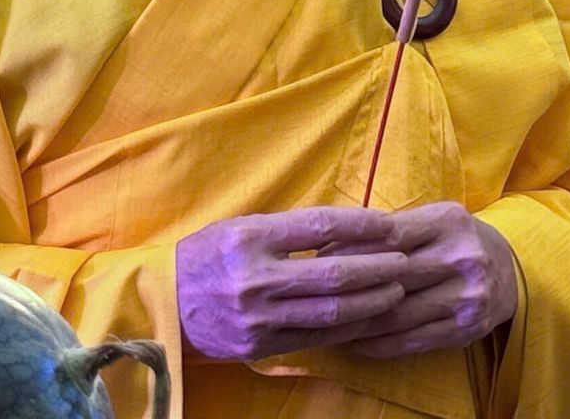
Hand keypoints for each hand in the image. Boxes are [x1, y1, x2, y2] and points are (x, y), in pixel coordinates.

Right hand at [176, 207, 409, 360]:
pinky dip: (347, 328)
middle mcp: (255, 277)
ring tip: (396, 290)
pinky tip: (368, 318)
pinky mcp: (259, 345)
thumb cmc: (208, 256)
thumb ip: (288, 230)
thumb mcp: (240, 227)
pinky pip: (315, 337)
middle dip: (377, 267)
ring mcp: (258, 316)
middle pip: (333, 273)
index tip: (389, 224)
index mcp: (250, 237)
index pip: (319, 227)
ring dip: (371, 301)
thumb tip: (346, 228)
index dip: (360, 225)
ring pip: (330, 311)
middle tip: (405, 261)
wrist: (164, 304)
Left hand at [323, 201, 518, 358]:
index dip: (350, 249)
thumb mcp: (432, 219)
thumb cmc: (454, 239)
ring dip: (355, 322)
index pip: (388, 236)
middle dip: (347, 288)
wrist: (509, 269)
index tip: (319, 259)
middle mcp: (462, 258)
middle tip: (312, 295)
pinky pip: (410, 341)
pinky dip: (376, 345)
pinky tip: (354, 341)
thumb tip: (329, 243)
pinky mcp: (465, 329)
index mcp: (448, 221)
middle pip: (390, 277)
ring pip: (396, 315)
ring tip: (325, 323)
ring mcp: (466, 297)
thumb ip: (390, 228)